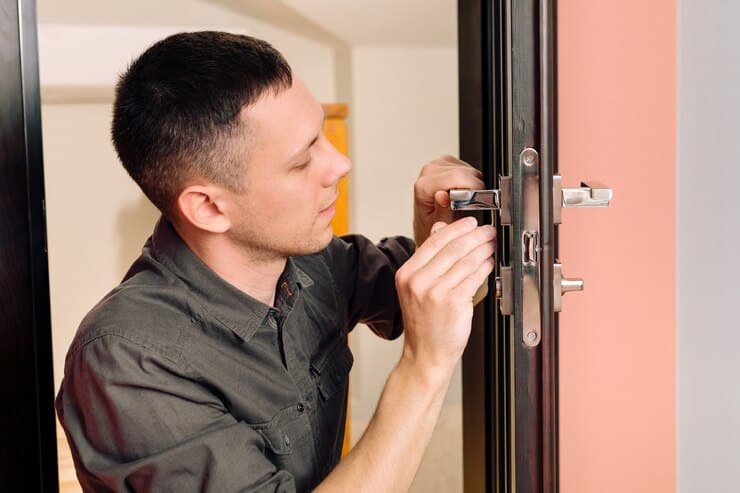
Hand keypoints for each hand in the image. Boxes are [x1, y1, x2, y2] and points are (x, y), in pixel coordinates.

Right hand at [395, 217, 495, 378]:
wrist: (425, 355)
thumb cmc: (424, 324)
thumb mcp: (417, 288)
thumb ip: (428, 259)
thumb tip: (439, 229)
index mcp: (406, 274)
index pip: (433, 241)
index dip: (455, 228)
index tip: (469, 222)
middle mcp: (418, 281)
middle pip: (452, 247)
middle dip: (474, 235)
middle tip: (487, 231)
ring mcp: (435, 291)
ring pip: (466, 260)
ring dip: (483, 249)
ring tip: (491, 245)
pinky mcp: (453, 301)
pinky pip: (474, 276)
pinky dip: (485, 266)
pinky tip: (489, 263)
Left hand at [413, 155, 484, 245]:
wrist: (426, 223)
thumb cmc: (431, 225)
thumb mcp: (439, 226)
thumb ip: (442, 212)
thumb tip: (443, 195)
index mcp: (424, 186)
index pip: (458, 177)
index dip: (473, 188)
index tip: (476, 202)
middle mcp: (429, 171)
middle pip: (465, 172)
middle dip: (474, 188)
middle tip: (469, 205)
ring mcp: (437, 164)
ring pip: (469, 169)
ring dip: (472, 185)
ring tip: (463, 200)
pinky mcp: (446, 162)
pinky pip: (468, 168)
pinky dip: (470, 180)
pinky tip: (462, 192)